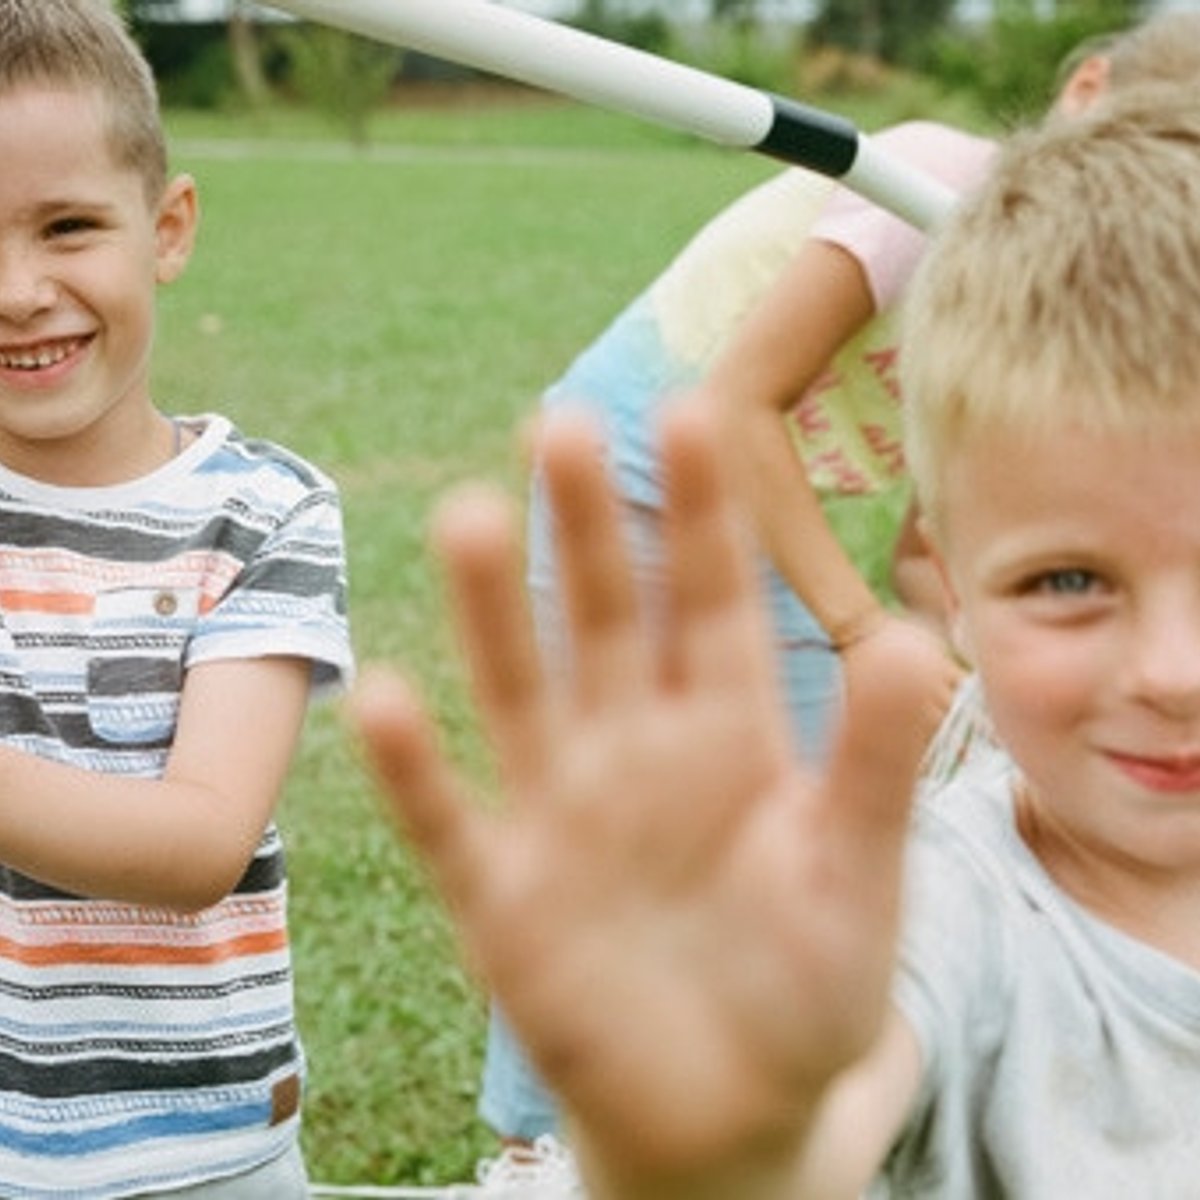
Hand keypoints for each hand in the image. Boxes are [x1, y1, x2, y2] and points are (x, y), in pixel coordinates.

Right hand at [352, 410, 940, 1193]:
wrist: (732, 1111)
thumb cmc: (807, 987)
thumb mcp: (856, 875)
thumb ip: (875, 763)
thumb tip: (918, 641)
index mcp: (730, 736)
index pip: (714, 604)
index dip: (704, 516)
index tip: (698, 412)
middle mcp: (636, 753)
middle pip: (606, 621)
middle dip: (588, 528)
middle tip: (562, 424)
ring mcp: (562, 817)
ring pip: (519, 693)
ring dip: (492, 612)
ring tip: (469, 517)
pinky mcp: (503, 897)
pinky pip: (452, 822)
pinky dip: (417, 769)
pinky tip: (382, 698)